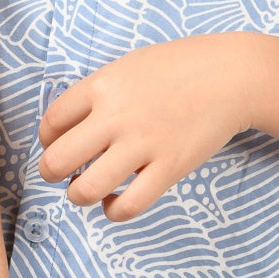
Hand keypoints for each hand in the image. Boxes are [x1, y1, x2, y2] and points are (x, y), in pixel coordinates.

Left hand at [38, 33, 262, 221]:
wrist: (232, 75)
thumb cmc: (178, 67)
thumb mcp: (128, 66)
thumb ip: (98, 93)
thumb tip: (67, 126)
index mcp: (102, 86)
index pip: (50, 123)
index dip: (46, 141)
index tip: (56, 145)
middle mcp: (116, 116)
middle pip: (56, 160)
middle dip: (51, 173)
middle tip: (62, 173)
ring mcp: (143, 144)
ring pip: (86, 190)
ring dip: (78, 196)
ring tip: (86, 190)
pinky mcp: (170, 167)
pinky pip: (128, 206)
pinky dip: (114, 211)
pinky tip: (116, 201)